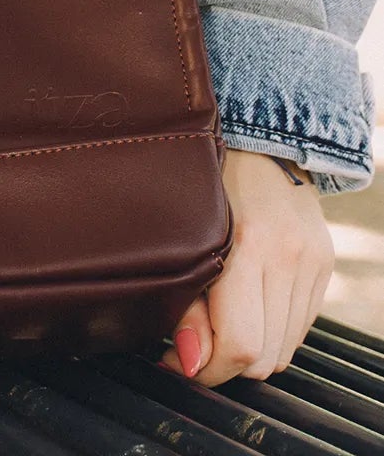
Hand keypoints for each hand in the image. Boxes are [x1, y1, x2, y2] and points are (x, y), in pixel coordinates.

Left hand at [158, 148, 332, 384]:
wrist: (262, 134)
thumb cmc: (208, 173)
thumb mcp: (185, 229)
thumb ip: (188, 299)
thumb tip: (191, 361)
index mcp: (252, 244)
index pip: (239, 343)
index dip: (204, 367)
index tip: (176, 360)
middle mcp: (291, 258)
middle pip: (263, 357)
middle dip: (223, 363)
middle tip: (192, 344)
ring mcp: (315, 265)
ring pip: (284, 351)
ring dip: (249, 350)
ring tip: (217, 322)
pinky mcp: (326, 268)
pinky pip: (299, 328)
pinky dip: (271, 331)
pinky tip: (245, 306)